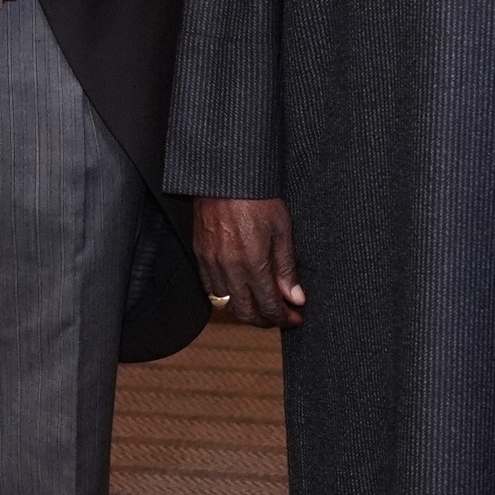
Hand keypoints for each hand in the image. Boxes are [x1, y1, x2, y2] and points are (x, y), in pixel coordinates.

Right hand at [191, 196, 304, 326]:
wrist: (227, 175)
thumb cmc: (257, 195)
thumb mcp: (283, 230)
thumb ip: (287, 268)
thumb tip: (295, 297)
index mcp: (253, 263)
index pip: (269, 306)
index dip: (284, 318)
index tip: (295, 318)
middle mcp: (229, 268)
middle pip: (245, 312)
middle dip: (265, 320)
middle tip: (279, 317)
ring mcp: (211, 262)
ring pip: (226, 303)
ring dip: (244, 309)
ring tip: (260, 303)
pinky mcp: (199, 253)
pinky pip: (210, 287)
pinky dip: (225, 295)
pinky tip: (238, 288)